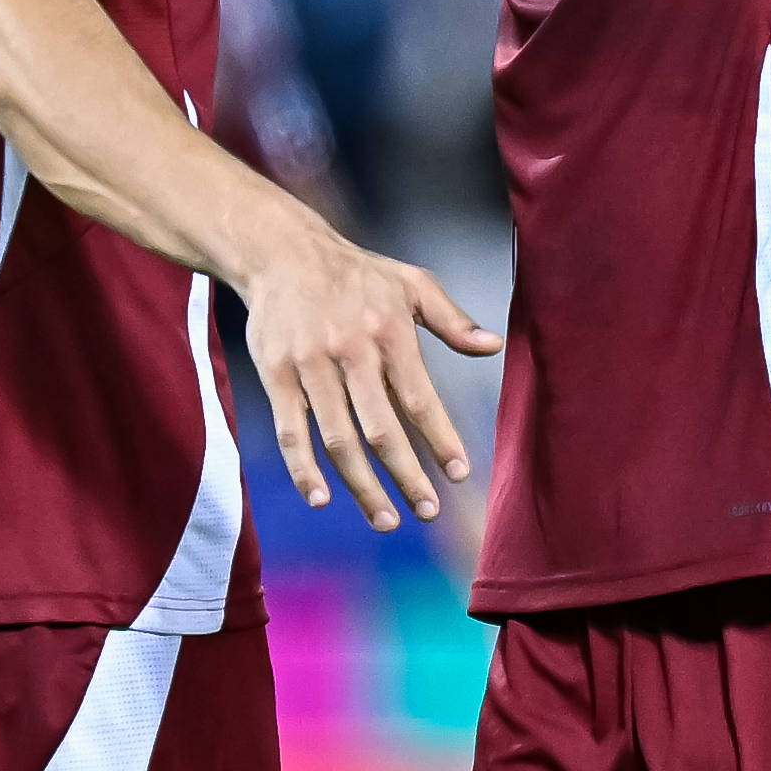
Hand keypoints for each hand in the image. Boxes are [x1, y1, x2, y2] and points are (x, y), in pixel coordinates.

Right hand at [236, 221, 499, 531]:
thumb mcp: (410, 283)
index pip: (420, 398)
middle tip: (427, 511)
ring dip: (363, 486)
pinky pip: (290, 430)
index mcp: (390, 331)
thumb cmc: (357, 272)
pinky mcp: (276, 374)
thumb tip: (494, 346)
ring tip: (387, 519)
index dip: (440, 439)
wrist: (282, 252)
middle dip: (407, 476)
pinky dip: (303, 468)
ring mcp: (310, 365)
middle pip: (380, 429)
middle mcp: (351, 351)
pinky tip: (321, 498)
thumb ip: (451, 319)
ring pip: (338, 438)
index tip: (459, 474)